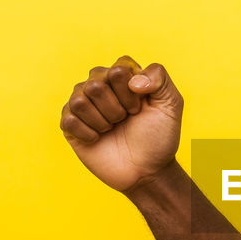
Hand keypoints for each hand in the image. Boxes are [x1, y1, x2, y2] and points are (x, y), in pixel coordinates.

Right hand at [59, 55, 183, 192]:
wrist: (146, 170)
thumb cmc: (159, 136)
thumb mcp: (171, 103)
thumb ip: (159, 77)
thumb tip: (132, 79)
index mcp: (122, 74)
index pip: (117, 69)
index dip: (130, 92)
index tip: (139, 108)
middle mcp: (99, 83)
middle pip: (95, 84)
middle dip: (116, 109)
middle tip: (125, 120)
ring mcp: (83, 103)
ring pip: (79, 100)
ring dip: (102, 121)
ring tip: (112, 128)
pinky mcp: (70, 124)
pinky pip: (69, 119)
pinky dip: (88, 133)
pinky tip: (98, 139)